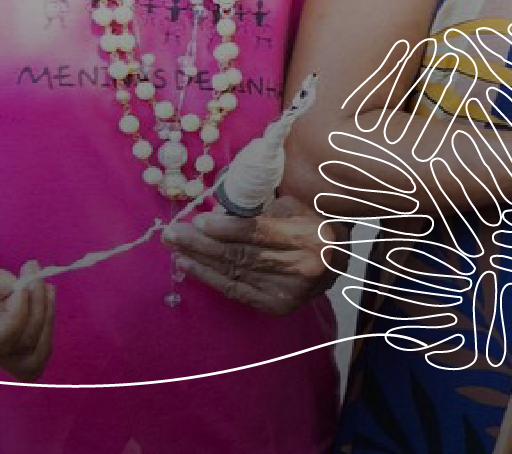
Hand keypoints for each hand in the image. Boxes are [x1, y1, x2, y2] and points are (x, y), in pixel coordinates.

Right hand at [0, 226, 53, 380]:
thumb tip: (10, 289)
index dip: (17, 314)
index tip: (19, 284)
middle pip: (19, 352)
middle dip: (37, 314)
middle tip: (34, 277)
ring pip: (33, 352)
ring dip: (46, 317)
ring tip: (42, 284)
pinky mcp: (6, 330)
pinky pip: (35, 338)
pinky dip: (46, 315)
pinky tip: (43, 290)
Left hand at [165, 195, 338, 314]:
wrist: (339, 260)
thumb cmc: (316, 223)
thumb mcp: (300, 206)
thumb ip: (265, 208)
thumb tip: (220, 212)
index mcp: (312, 236)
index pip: (261, 233)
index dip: (228, 228)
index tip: (199, 219)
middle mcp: (302, 267)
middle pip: (243, 255)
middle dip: (203, 244)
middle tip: (173, 233)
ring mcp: (289, 291)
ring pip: (235, 273)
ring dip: (199, 259)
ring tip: (174, 246)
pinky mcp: (277, 306)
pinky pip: (236, 291)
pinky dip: (209, 277)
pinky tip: (188, 265)